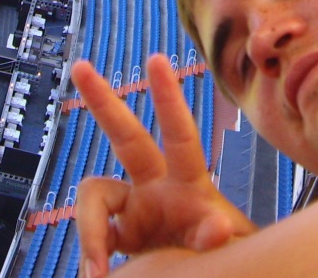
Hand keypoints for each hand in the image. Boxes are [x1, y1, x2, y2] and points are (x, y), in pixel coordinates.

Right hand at [72, 53, 255, 277]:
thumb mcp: (236, 247)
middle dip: (102, 101)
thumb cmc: (229, 257)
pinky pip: (93, 239)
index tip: (156, 61)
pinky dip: (92, 257)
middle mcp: (155, 189)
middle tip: (81, 68)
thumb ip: (225, 236)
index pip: (180, 135)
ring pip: (93, 194)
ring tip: (98, 266)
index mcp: (189, 183)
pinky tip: (98, 276)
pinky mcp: (117, 240)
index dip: (168, 98)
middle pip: (124, 137)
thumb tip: (216, 227)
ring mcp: (132, 212)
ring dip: (89, 227)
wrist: (204, 277)